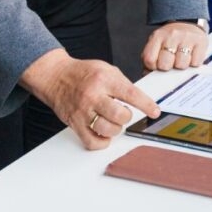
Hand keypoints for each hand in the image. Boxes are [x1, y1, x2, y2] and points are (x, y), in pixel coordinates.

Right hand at [19, 49, 159, 149]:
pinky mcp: (75, 123)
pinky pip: (92, 142)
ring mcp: (83, 111)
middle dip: (127, 116)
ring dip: (116, 129)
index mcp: (104, 79)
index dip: (146, 104)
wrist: (56, 77)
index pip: (130, 94)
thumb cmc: (83, 73)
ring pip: (107, 130)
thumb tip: (140, 100)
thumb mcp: (106, 69)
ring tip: (113, 122)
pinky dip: (102, 142)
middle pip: (119, 115)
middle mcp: (93, 95)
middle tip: (123, 113)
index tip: (155, 112)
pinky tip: (104, 134)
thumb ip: (122, 83)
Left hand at [142, 22, 208, 71]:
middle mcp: (172, 35)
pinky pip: (195, 63)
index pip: (150, 59)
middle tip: (171, 62)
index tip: (157, 65)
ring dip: (181, 66)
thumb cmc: (170, 38)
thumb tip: (149, 76)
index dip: (153, 67)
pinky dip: (193, 63)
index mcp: (158, 36)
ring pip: (181, 65)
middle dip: (168, 67)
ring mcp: (187, 37)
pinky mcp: (201, 42)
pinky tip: (191, 56)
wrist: (187, 22)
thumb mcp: (157, 44)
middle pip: (165, 64)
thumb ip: (151, 59)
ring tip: (181, 58)